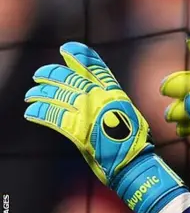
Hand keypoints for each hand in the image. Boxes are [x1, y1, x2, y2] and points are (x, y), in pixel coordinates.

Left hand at [24, 42, 184, 212]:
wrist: (136, 164)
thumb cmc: (135, 144)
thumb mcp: (128, 116)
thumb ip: (112, 105)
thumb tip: (99, 99)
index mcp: (116, 94)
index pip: (95, 68)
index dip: (80, 56)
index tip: (67, 49)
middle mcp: (102, 99)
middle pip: (71, 79)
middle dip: (52, 74)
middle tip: (40, 74)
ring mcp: (90, 114)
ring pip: (59, 96)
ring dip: (41, 94)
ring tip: (31, 94)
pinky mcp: (79, 131)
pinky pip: (54, 118)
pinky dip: (40, 113)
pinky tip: (31, 112)